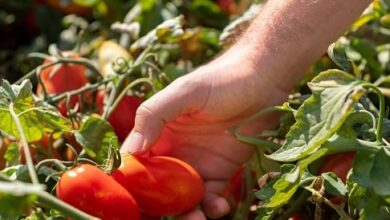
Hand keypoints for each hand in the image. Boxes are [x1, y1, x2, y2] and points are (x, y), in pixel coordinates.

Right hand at [121, 46, 287, 218]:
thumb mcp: (185, 92)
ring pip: (183, 199)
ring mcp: (197, 164)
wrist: (263, 82)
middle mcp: (173, 152)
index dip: (131, 182)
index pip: (134, 162)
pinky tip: (220, 207)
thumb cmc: (221, 80)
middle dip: (160, 206)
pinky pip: (211, 197)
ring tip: (198, 219)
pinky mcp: (220, 171)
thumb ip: (154, 115)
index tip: (134, 201)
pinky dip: (213, 208)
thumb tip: (131, 151)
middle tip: (175, 216)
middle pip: (156, 187)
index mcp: (157, 132)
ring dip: (187, 214)